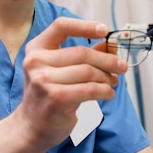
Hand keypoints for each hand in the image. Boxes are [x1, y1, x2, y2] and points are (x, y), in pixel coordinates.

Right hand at [14, 17, 127, 147]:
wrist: (31, 126)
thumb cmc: (49, 95)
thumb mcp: (60, 70)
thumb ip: (83, 55)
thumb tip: (111, 44)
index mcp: (36, 48)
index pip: (61, 26)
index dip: (85, 26)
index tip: (105, 31)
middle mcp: (36, 61)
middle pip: (82, 53)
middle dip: (107, 60)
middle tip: (121, 66)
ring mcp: (43, 80)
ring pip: (88, 72)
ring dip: (108, 77)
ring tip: (113, 82)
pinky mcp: (55, 98)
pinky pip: (90, 89)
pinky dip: (105, 91)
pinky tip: (108, 94)